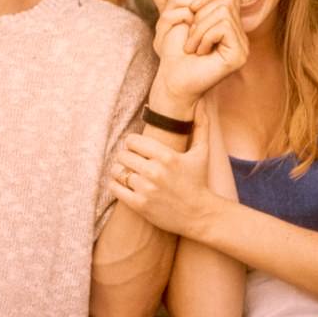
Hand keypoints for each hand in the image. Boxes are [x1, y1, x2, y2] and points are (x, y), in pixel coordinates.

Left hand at [110, 110, 215, 239]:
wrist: (201, 215)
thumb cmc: (199, 181)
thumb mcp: (202, 152)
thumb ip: (201, 124)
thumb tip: (201, 101)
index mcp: (167, 156)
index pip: (132, 140)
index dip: (132, 143)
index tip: (137, 148)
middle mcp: (155, 171)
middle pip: (123, 155)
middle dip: (126, 157)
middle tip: (132, 160)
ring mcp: (146, 189)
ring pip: (117, 171)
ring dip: (120, 170)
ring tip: (127, 172)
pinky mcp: (139, 205)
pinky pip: (115, 188)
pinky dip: (116, 185)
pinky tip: (124, 184)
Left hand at [152, 0, 248, 101]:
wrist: (172, 78)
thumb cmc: (173, 48)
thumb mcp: (171, 10)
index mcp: (228, 18)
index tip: (191, 15)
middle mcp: (239, 29)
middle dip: (201, 13)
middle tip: (192, 35)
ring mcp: (242, 43)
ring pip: (224, 10)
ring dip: (199, 28)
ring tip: (193, 46)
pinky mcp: (240, 54)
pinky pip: (223, 26)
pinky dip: (204, 36)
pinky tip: (200, 52)